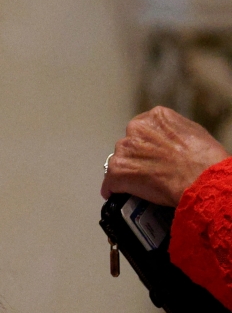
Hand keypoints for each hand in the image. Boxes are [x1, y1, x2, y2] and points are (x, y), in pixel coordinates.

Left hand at [102, 106, 229, 206]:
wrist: (200, 178)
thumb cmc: (203, 159)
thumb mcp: (192, 132)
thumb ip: (171, 132)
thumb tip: (166, 141)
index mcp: (154, 118)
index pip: (141, 129)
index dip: (144, 144)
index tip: (148, 154)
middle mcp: (136, 129)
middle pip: (128, 145)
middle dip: (135, 157)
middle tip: (148, 170)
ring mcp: (124, 150)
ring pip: (118, 162)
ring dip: (125, 172)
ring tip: (138, 184)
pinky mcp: (117, 170)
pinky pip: (109, 182)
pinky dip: (113, 189)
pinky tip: (117, 194)